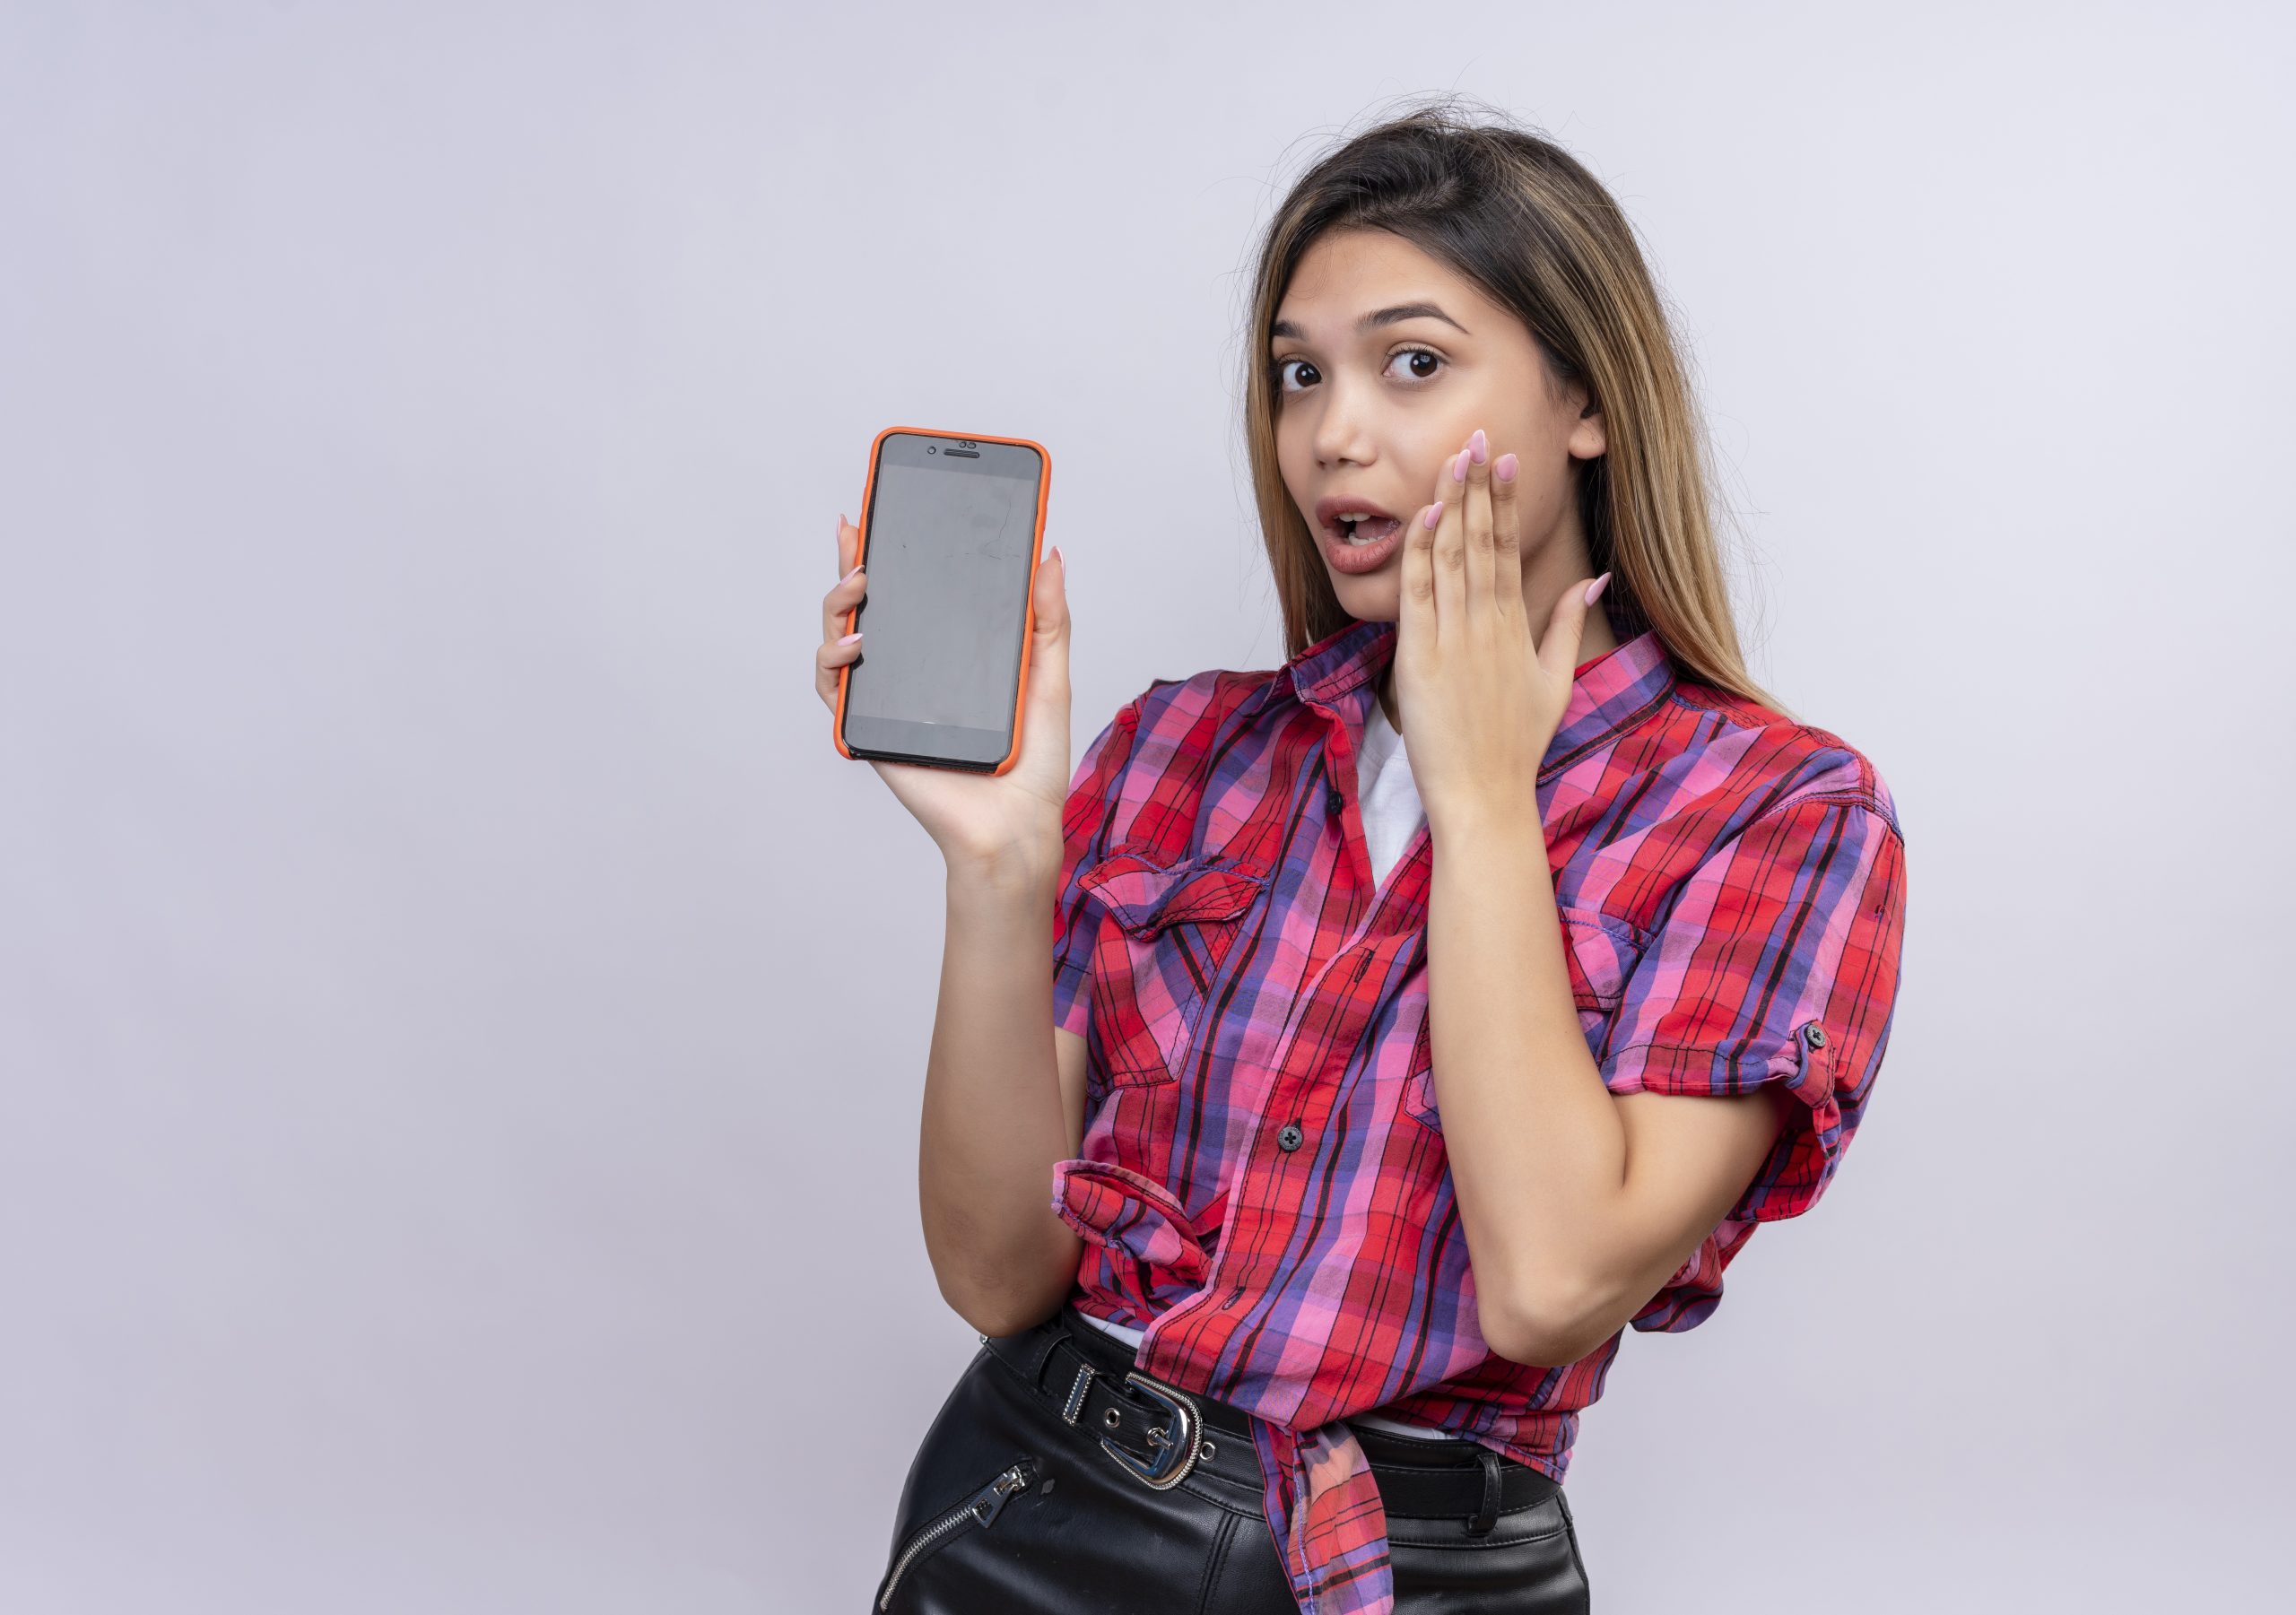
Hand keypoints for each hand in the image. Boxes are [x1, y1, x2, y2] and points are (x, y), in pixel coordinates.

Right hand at [817, 513, 1074, 881]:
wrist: (1015, 826)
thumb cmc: (1033, 764)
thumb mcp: (1049, 676)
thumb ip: (1048, 617)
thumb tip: (1050, 553)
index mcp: (951, 654)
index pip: (915, 591)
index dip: (894, 549)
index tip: (887, 507)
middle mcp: (912, 671)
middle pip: (866, 605)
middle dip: (853, 563)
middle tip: (862, 536)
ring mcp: (886, 698)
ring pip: (838, 636)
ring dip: (838, 602)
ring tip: (861, 585)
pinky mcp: (869, 728)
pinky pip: (831, 688)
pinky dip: (832, 659)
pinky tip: (855, 644)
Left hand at [1392, 428, 1609, 836]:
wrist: (1486, 798)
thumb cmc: (1515, 748)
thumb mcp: (1554, 683)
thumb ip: (1565, 626)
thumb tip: (1591, 582)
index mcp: (1516, 628)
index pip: (1509, 549)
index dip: (1505, 500)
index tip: (1505, 457)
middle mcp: (1487, 626)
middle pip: (1482, 541)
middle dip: (1478, 485)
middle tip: (1476, 434)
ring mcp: (1454, 641)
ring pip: (1451, 559)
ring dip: (1449, 505)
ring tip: (1451, 458)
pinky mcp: (1421, 660)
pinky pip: (1419, 596)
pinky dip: (1419, 554)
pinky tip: (1423, 517)